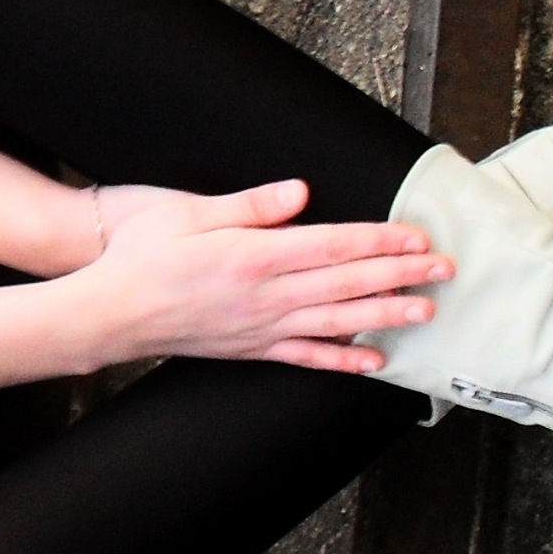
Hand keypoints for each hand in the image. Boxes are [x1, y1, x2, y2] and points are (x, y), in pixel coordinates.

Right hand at [75, 180, 450, 373]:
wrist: (108, 313)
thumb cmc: (141, 257)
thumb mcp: (187, 213)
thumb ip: (249, 205)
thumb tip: (300, 192)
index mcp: (252, 255)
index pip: (332, 246)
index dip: (379, 241)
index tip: (416, 237)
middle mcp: (264, 296)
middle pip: (346, 284)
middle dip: (400, 275)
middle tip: (444, 271)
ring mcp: (260, 327)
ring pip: (336, 321)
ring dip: (385, 317)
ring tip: (424, 312)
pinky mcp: (250, 349)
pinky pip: (305, 356)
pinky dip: (342, 360)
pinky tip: (372, 361)